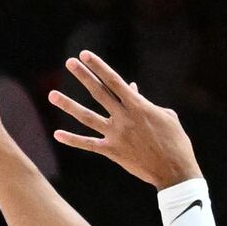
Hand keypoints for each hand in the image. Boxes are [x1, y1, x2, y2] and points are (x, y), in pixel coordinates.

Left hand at [48, 50, 205, 186]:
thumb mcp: (165, 115)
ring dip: (68, 105)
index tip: (86, 55)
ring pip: (87, 117)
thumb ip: (144, 101)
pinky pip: (88, 144)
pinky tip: (57, 134)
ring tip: (52, 95)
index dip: (99, 66)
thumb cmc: (174, 140)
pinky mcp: (112, 151)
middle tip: (69, 62)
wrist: (174, 170)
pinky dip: (72, 140)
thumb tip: (131, 88)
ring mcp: (116, 134)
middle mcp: (124, 117)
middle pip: (99, 92)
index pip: (114, 80)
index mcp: (138, 105)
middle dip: (83, 76)